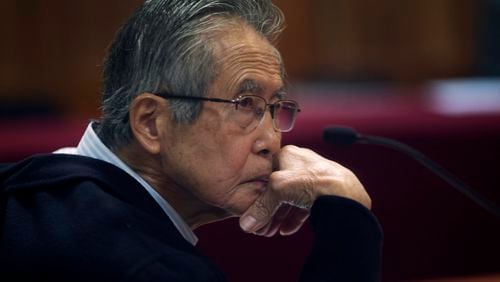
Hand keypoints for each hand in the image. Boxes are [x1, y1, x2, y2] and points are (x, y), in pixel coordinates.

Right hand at [239, 145, 370, 235]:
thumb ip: (260, 207)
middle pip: (278, 189)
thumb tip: (247, 223)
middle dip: (269, 209)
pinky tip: (287, 229)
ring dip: (280, 215)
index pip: (265, 174)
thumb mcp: (278, 190)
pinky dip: (294, 218)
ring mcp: (314, 178)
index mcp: (288, 154)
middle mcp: (301, 163)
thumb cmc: (313, 181)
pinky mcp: (325, 192)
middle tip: (262, 226)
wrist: (346, 194)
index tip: (252, 211)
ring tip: (272, 230)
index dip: (257, 195)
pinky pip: (305, 205)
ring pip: (291, 198)